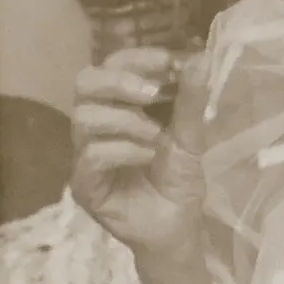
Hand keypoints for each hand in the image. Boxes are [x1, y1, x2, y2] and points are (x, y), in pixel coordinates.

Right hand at [69, 47, 207, 262]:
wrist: (178, 226)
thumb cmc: (178, 179)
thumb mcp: (190, 136)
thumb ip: (190, 100)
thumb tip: (200, 57)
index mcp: (118, 105)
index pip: (110, 65)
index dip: (135, 58)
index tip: (168, 63)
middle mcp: (96, 123)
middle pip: (84, 82)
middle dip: (120, 81)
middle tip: (153, 93)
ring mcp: (85, 153)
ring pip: (84, 117)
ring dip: (126, 120)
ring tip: (156, 137)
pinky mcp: (83, 184)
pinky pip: (92, 154)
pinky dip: (124, 149)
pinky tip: (148, 157)